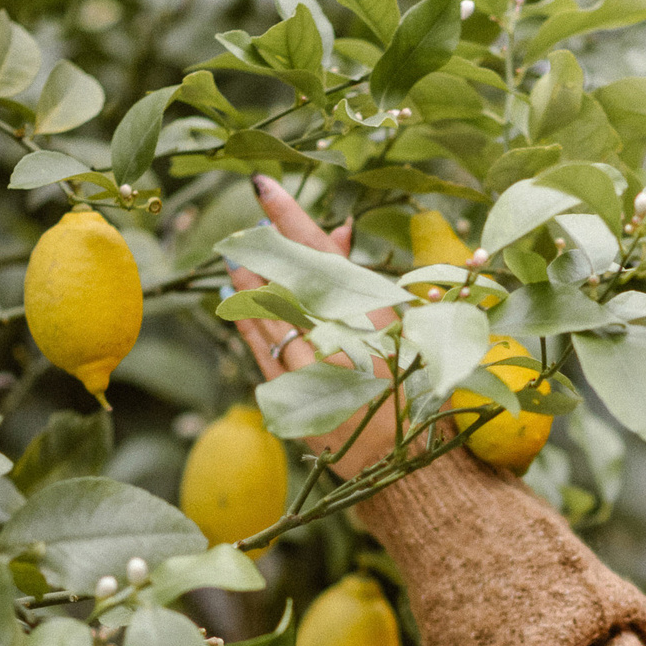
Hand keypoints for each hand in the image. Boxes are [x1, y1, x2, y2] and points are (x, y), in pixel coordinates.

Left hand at [229, 176, 396, 480]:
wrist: (404, 459)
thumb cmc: (410, 383)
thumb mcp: (396, 322)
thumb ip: (360, 277)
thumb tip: (336, 229)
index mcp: (369, 313)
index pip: (319, 252)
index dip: (288, 217)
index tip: (262, 186)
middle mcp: (336, 336)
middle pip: (285, 277)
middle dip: (262, 246)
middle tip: (247, 223)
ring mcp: (310, 366)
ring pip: (264, 310)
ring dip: (246, 280)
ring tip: (235, 257)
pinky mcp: (291, 394)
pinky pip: (258, 346)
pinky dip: (247, 320)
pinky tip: (237, 301)